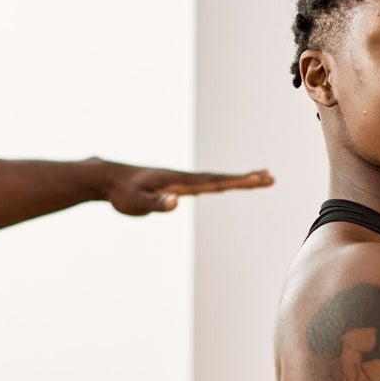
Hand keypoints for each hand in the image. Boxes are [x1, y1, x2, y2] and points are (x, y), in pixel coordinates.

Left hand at [102, 162, 273, 215]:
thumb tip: (176, 202)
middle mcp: (185, 179)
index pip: (215, 183)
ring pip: (215, 180)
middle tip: (271, 177)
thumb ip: (156, 202)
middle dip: (247, 179)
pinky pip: (204, 184)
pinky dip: (220, 183)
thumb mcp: (137, 202)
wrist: (108, 178)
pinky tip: (226, 185)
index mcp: (181, 182)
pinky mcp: (176, 185)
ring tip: (258, 178)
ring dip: (237, 179)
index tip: (259, 178)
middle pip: (221, 179)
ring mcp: (181, 181)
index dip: (238, 181)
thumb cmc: (122, 193)